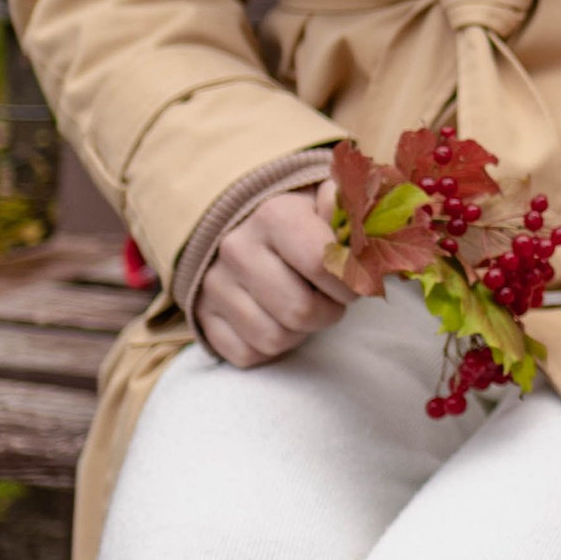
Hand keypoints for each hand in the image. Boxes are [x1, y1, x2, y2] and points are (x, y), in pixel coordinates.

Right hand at [193, 177, 350, 366]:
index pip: (322, 265)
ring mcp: (214, 284)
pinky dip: (270, 348)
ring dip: (300, 333)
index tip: (355, 281)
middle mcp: (236, 248)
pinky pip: (247, 354)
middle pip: (300, 311)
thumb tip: (359, 225)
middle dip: (328, 312)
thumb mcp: (330, 205)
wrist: (247, 226)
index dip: (350, 283)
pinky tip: (277, 321)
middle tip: (332, 300)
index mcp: (273, 215)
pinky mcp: (202, 315)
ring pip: (274, 339)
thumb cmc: (303, 221)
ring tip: (304, 308)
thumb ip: (352, 210)